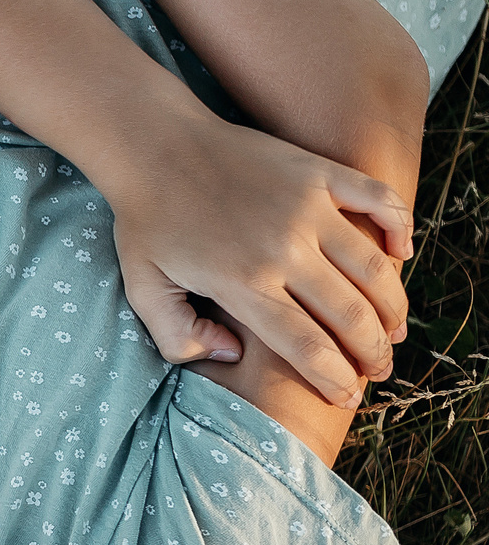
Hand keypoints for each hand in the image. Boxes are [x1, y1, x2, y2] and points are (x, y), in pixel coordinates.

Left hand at [105, 112, 412, 403]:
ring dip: (392, 305)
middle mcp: (284, 248)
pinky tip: (401, 253)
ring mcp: (308, 207)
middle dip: (373, 353)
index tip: (348, 397)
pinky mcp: (319, 173)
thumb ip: (178, 336)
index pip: (306, 347)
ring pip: (373, 267)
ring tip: (394, 329)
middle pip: (350, 315)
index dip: (334, 379)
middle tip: (380, 370)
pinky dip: (400, 226)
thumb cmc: (146, 222)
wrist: (155, 148)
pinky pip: (377, 200)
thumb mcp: (144, 289)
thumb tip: (232, 354)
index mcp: (243, 282)